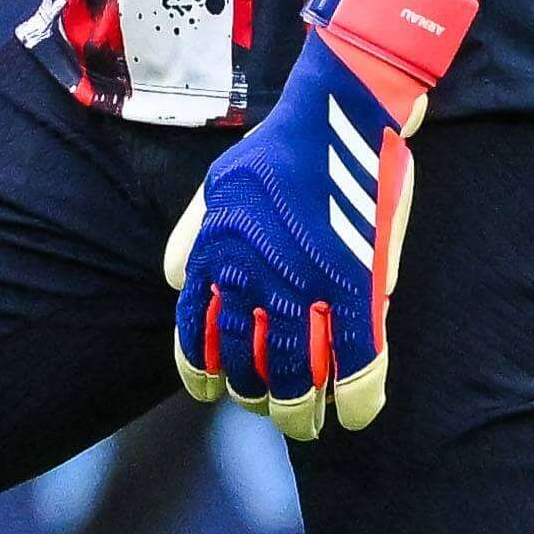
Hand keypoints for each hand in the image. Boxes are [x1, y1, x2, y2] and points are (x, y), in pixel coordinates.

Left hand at [162, 0, 486, 438]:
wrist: (338, 109)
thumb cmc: (280, 146)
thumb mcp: (216, 187)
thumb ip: (191, 238)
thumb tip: (176, 284)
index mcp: (215, 261)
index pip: (196, 339)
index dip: (202, 375)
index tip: (212, 392)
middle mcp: (252, 284)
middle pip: (246, 369)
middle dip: (256, 400)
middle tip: (272, 412)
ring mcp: (306, 290)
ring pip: (297, 378)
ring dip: (299, 412)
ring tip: (306, 423)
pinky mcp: (357, 288)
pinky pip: (356, 364)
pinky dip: (356, 398)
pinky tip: (356, 416)